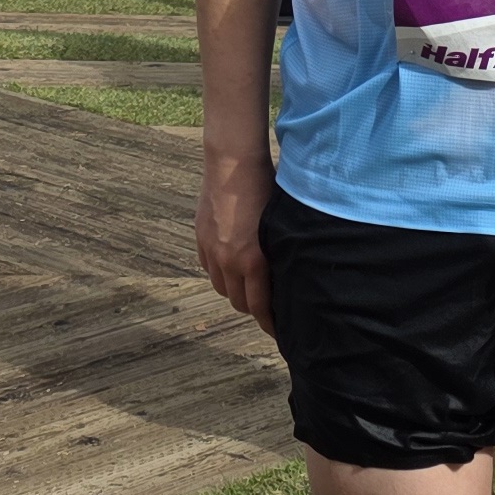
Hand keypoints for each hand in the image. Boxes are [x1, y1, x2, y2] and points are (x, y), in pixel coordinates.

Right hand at [197, 143, 277, 330]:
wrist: (234, 163)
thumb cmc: (267, 188)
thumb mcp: (281, 225)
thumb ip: (283, 252)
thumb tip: (294, 273)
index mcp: (254, 261)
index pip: (259, 307)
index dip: (269, 324)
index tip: (279, 331)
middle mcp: (229, 261)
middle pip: (239, 302)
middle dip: (253, 309)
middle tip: (267, 307)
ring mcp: (211, 250)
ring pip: (221, 287)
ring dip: (235, 291)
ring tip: (248, 285)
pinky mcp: (200, 238)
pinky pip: (208, 268)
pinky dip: (219, 272)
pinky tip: (231, 264)